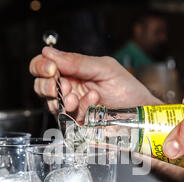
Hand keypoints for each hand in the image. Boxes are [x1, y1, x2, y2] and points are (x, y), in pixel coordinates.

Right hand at [29, 47, 160, 122]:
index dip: (41, 67)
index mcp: (72, 72)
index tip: (51, 69)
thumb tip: (49, 52)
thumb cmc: (128, 89)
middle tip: (64, 85)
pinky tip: (94, 103)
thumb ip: (77, 62)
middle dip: (49, 86)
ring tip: (87, 95)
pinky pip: (68, 120)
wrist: (142, 112)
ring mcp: (72, 109)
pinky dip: (81, 110)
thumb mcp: (104, 68)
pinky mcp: (78, 125)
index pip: (43, 66)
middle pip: (41, 87)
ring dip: (66, 100)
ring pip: (53, 105)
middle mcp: (69, 90)